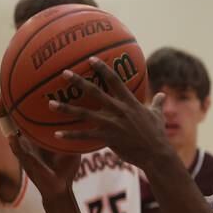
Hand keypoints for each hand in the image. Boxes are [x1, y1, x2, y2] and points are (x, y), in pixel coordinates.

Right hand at [0, 99, 80, 201]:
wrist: (61, 187)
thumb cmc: (65, 166)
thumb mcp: (69, 145)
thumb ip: (74, 133)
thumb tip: (88, 116)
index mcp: (37, 138)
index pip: (27, 117)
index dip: (22, 104)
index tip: (17, 87)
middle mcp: (28, 142)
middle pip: (14, 121)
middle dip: (6, 108)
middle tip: (0, 92)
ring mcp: (25, 151)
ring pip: (10, 132)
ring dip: (4, 120)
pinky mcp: (27, 163)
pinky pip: (20, 152)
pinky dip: (15, 145)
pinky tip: (10, 138)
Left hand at [48, 58, 168, 166]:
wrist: (156, 154)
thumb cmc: (158, 135)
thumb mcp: (158, 116)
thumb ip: (157, 104)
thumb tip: (163, 95)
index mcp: (129, 102)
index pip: (114, 80)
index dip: (102, 68)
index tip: (90, 59)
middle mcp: (118, 109)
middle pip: (94, 92)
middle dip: (78, 81)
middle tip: (63, 73)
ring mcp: (111, 124)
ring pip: (84, 114)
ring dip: (66, 109)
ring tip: (50, 104)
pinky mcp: (107, 138)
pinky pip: (84, 136)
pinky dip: (70, 136)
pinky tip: (56, 134)